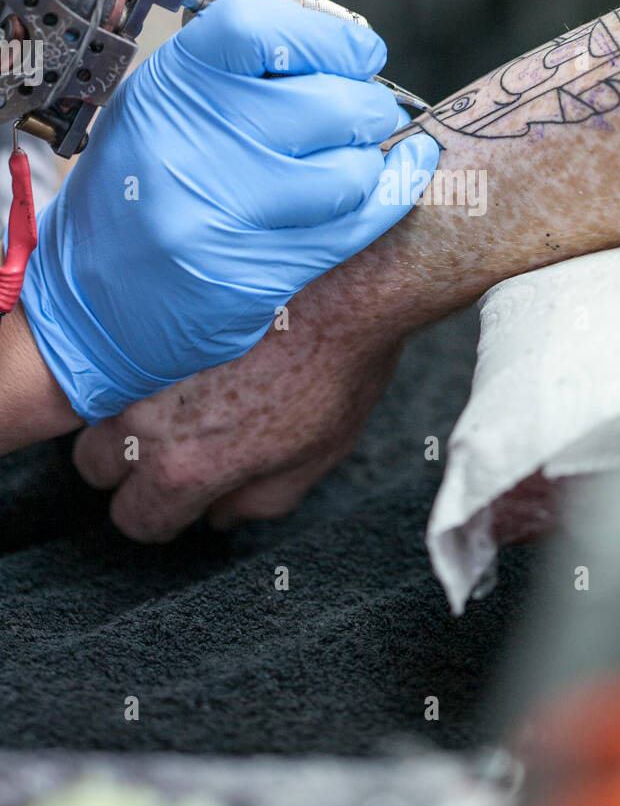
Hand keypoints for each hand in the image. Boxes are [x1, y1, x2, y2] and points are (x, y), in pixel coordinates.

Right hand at [21, 0, 437, 421]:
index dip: (329, 33)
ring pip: (350, 169)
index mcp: (168, 85)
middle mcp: (188, 146)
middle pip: (327, 103)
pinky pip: (353, 226)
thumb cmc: (143, 183)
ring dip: (371, 158)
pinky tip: (398, 174)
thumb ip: (245, 25)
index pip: (261, 25)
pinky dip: (391, 193)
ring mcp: (220, 215)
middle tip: (363, 109)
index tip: (356, 50)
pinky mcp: (252, 273)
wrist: (93, 301)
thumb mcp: (171, 94)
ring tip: (354, 154)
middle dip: (366, 103)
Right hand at [73, 269, 404, 540]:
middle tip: (173, 451)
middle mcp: (145, 418)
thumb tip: (220, 516)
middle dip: (129, 469)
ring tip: (171, 403)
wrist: (341, 287)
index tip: (182, 502)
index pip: (136, 518)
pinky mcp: (143, 320)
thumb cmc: (335, 372)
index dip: (163, 517)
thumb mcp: (313, 460)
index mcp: (186, 466)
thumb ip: (258, 502)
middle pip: (95, 468)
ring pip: (91, 411)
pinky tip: (170, 362)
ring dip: (120, 416)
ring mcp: (136, 364)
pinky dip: (129, 368)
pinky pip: (111, 358)